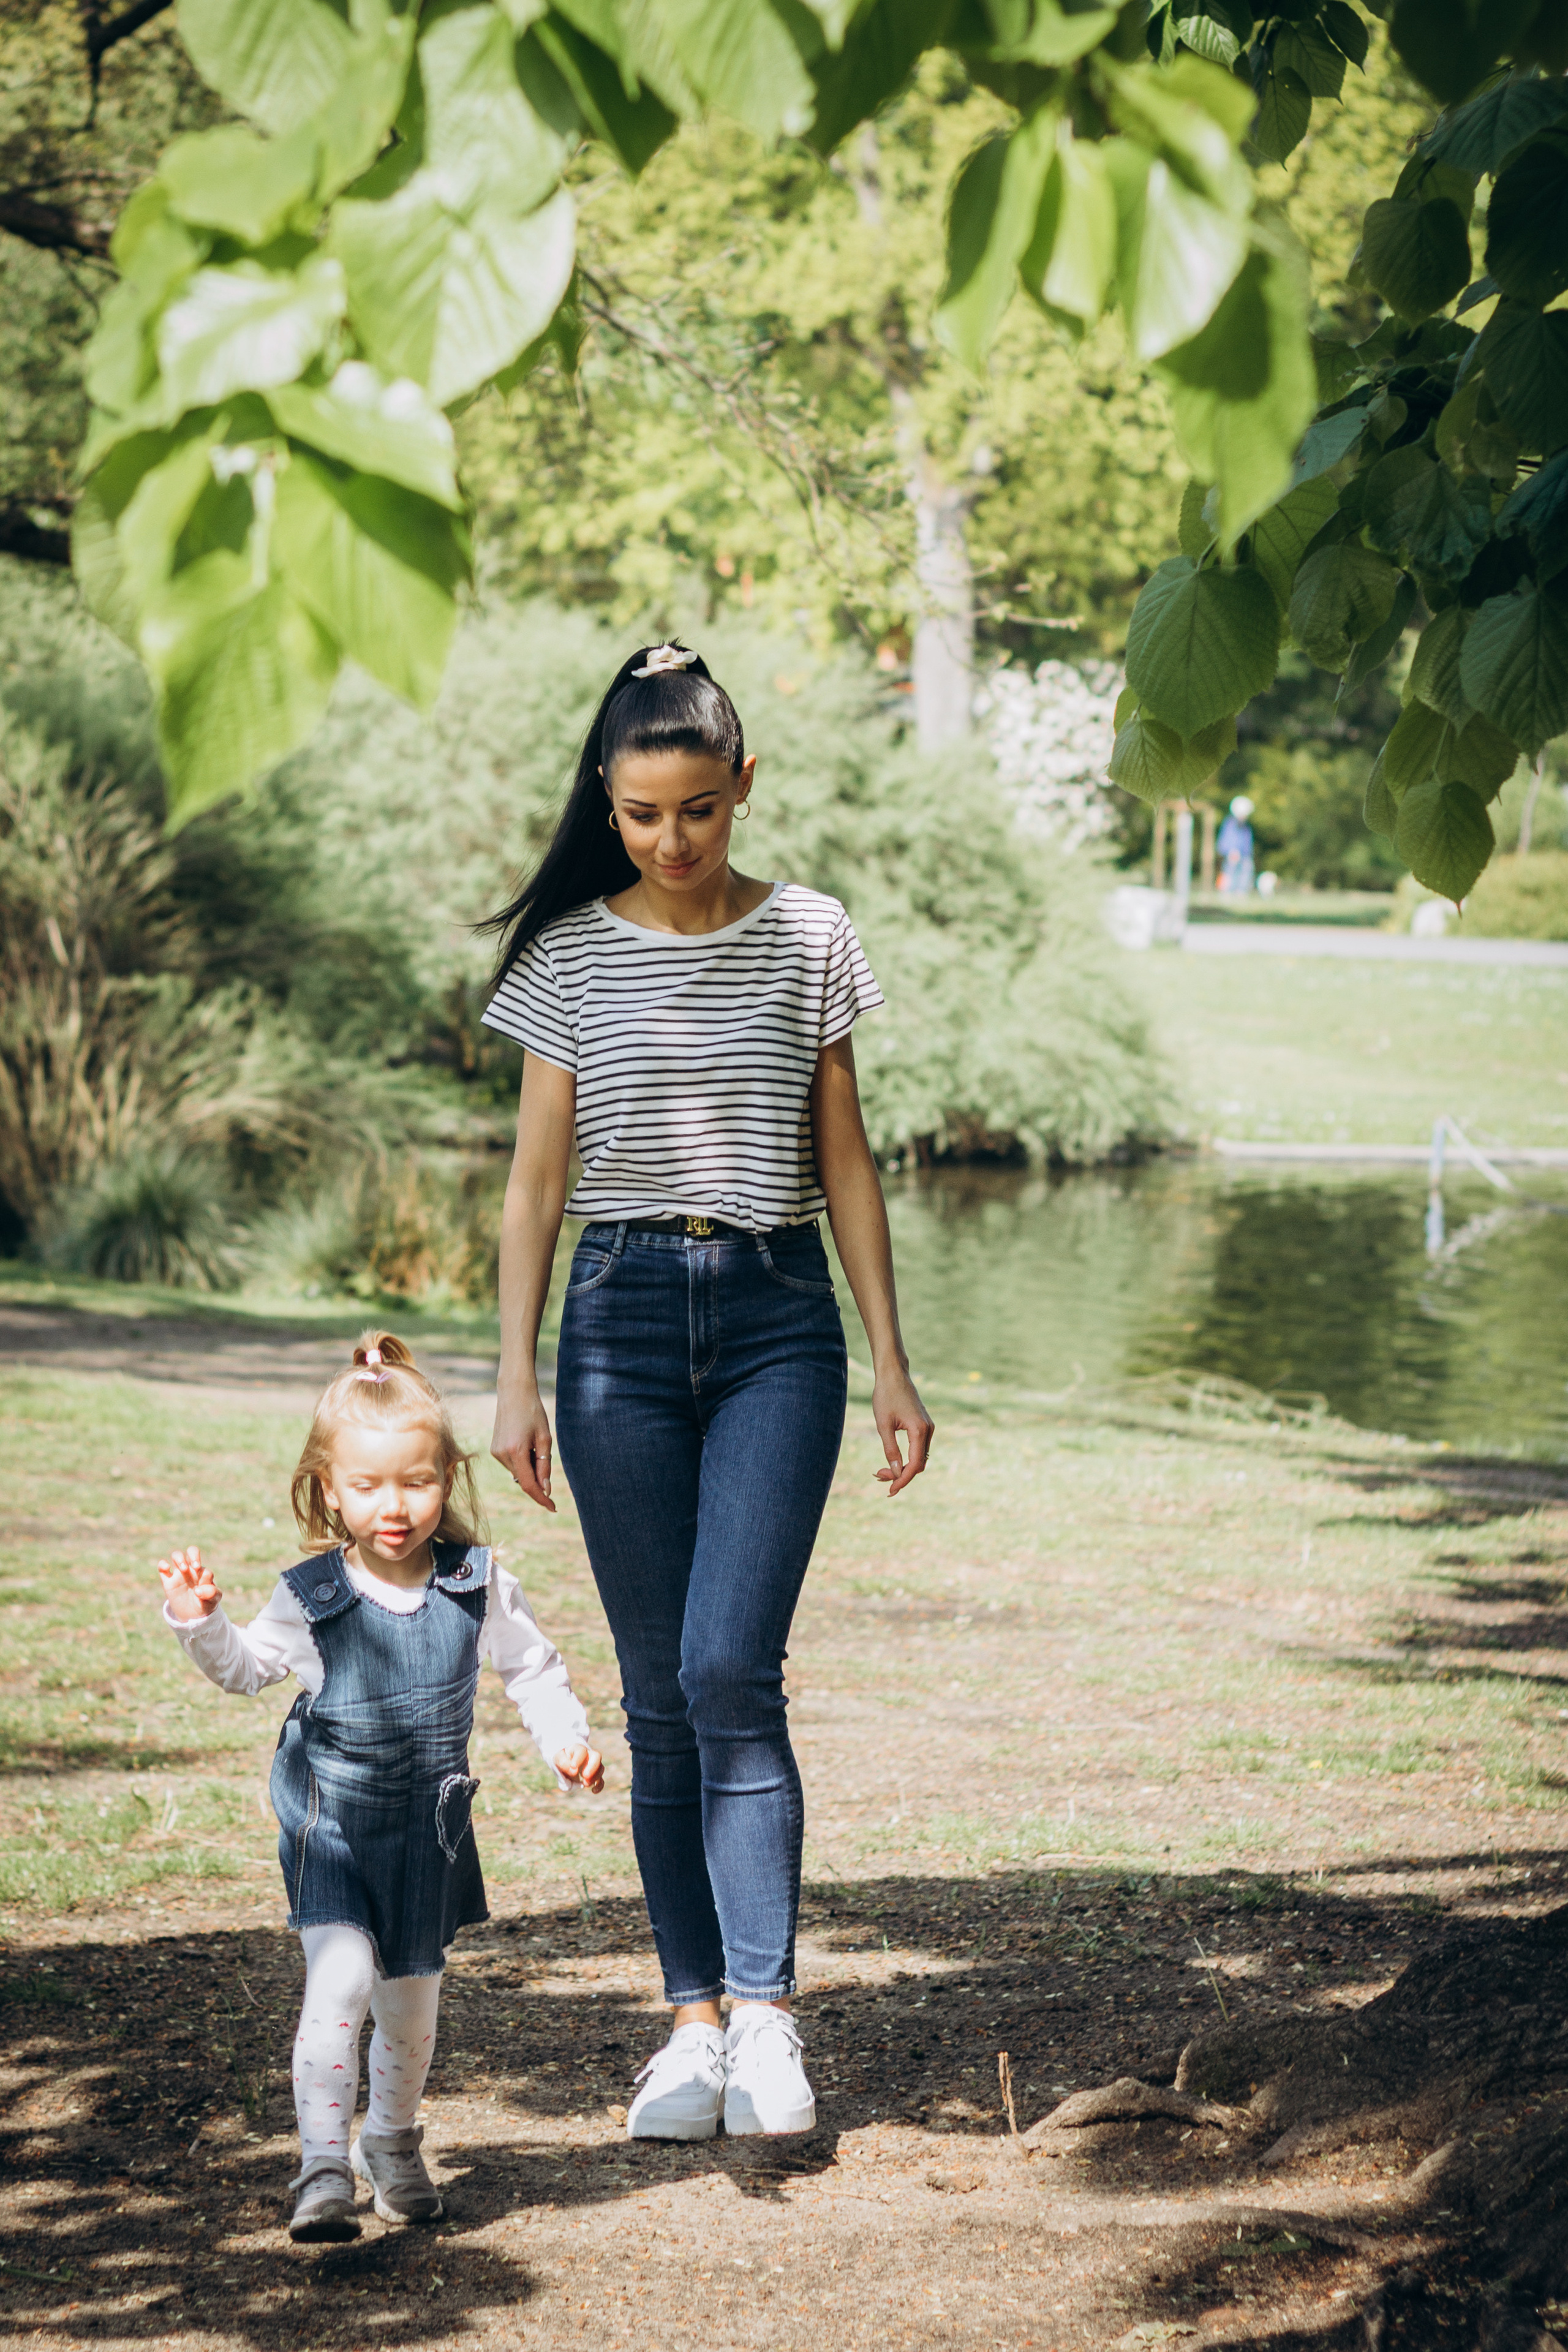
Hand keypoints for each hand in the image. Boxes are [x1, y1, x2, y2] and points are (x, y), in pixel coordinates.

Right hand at [158, 1545, 221, 1621]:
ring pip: (176, 1555)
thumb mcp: (213, 1601)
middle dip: (193, 1554)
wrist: (192, 1615)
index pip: (205, 1570)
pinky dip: (162, 1564)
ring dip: (180, 1558)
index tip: (201, 1588)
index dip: (204, 1575)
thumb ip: (211, 1593)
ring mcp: (179, 1575)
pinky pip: (162, 1567)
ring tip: (184, 1569)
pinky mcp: (167, 1581)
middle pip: (191, 1551)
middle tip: (195, 1567)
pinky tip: (167, 1568)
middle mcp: (191, 1571)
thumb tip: (198, 1590)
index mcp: (203, 1574)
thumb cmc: (205, 1604)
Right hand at [492, 1384, 555, 1512]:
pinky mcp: (493, 1450)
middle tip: (542, 1451)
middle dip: (538, 1476)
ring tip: (532, 1441)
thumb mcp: (545, 1438)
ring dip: (529, 1467)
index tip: (553, 1508)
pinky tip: (524, 1441)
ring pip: (518, 1472)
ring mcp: (495, 1453)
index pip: (529, 1485)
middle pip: (524, 1479)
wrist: (514, 1392)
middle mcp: (502, 1455)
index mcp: (516, 1451)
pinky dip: (522, 1461)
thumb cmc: (534, 1412)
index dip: (542, 1499)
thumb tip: (545, 1490)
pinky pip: (512, 1464)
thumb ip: (545, 1465)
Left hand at [554, 1742, 603, 1792]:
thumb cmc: (562, 1758)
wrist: (566, 1763)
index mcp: (579, 1749)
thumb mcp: (558, 1758)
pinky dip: (599, 1786)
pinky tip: (593, 1790)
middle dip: (592, 1766)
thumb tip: (573, 1771)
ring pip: (600, 1768)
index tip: (573, 1766)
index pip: (582, 1751)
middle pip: (597, 1756)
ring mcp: (593, 1766)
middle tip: (585, 1775)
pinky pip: (600, 1780)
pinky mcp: (594, 1776)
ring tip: (585, 1784)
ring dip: (595, 1777)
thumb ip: (563, 1763)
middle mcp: (589, 1755)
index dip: (578, 1758)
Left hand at [872, 1368, 933, 1497]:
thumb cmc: (886, 1396)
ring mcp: (928, 1427)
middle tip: (879, 1477)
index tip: (890, 1489)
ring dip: (903, 1467)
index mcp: (920, 1430)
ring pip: (919, 1457)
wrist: (893, 1374)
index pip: (915, 1464)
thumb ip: (891, 1450)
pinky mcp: (923, 1425)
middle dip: (900, 1474)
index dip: (903, 1479)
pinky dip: (907, 1457)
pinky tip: (892, 1461)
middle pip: (919, 1464)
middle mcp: (928, 1430)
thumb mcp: (883, 1425)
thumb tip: (896, 1472)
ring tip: (881, 1471)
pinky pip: (918, 1448)